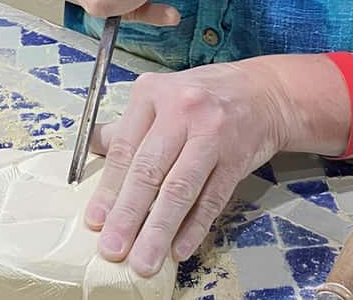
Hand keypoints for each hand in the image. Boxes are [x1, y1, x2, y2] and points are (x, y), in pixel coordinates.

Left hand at [85, 60, 291, 275]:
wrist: (262, 92)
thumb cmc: (203, 97)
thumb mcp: (161, 97)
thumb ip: (128, 126)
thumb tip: (91, 146)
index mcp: (153, 92)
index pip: (125, 148)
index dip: (108, 189)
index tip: (95, 221)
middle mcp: (182, 109)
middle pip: (149, 169)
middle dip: (128, 215)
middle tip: (113, 249)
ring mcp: (212, 134)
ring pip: (180, 188)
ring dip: (159, 230)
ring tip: (144, 260)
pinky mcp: (236, 158)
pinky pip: (211, 199)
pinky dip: (193, 228)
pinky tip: (178, 250)